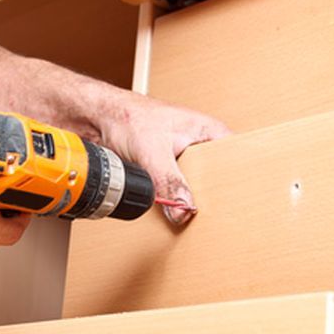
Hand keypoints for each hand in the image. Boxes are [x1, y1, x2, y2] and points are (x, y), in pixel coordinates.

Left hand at [89, 93, 229, 226]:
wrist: (96, 119)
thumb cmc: (126, 116)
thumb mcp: (152, 151)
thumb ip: (169, 181)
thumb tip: (183, 209)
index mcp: (209, 132)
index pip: (237, 161)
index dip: (237, 183)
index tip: (234, 204)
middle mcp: (200, 146)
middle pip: (218, 180)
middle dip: (211, 199)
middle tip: (212, 218)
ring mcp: (184, 160)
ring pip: (196, 189)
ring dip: (189, 202)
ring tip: (190, 216)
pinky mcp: (167, 173)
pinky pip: (177, 193)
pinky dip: (173, 202)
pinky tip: (172, 212)